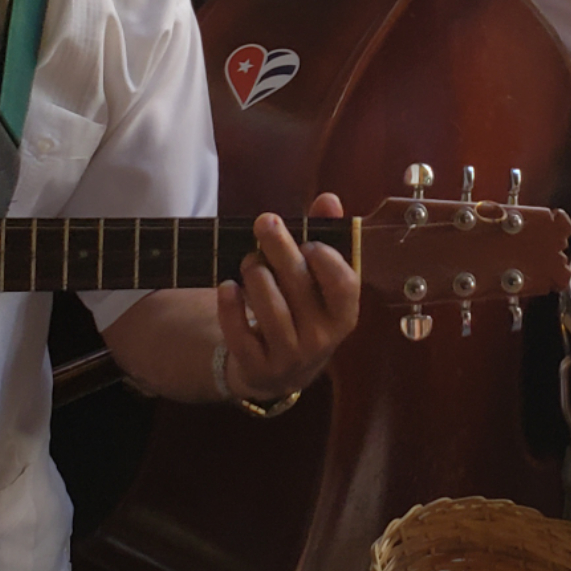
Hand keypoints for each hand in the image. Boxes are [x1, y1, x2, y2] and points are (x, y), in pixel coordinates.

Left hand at [219, 205, 359, 403]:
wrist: (278, 371)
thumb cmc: (300, 311)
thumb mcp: (316, 282)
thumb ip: (323, 238)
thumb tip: (329, 199)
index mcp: (343, 315)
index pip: (344, 285)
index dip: (325, 258)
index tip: (307, 242)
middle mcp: (321, 339)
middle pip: (300, 287)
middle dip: (279, 249)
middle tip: (264, 223)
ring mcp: (290, 356)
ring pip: (270, 309)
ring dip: (255, 274)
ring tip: (249, 262)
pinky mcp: (258, 366)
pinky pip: (240, 333)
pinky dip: (229, 305)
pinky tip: (227, 286)